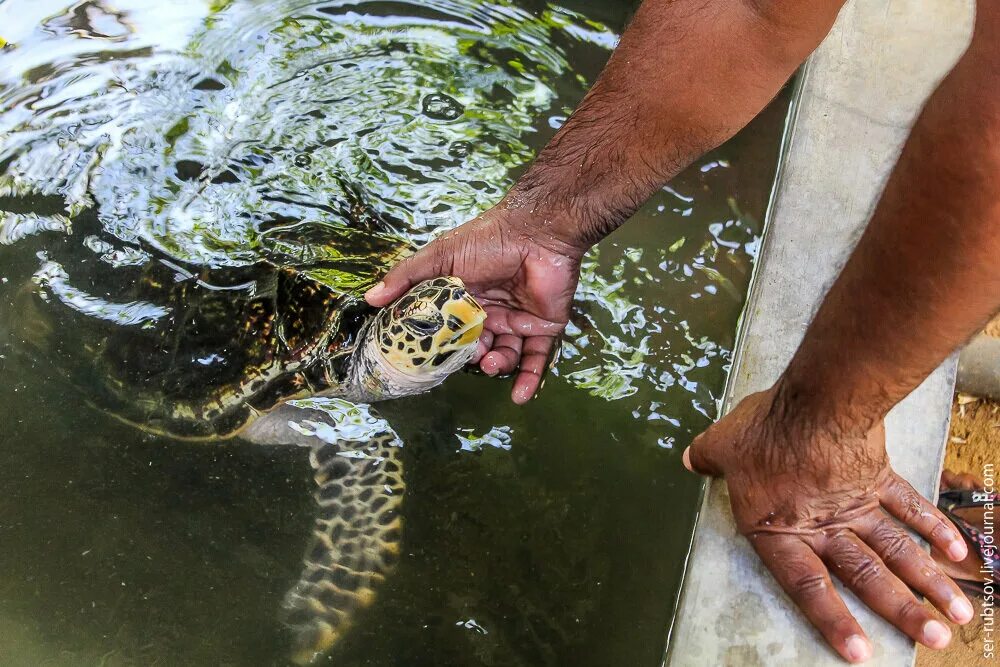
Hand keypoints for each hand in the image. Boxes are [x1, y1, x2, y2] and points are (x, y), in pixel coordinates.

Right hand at [365, 205, 584, 402]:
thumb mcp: (440, 257)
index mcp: (467, 297)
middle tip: (468, 358)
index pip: (451, 329)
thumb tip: (370, 299)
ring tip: (489, 365)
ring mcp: (519, 319)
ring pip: (504, 355)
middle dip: (471, 358)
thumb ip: (407, 278)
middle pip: (478, 346)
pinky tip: (519, 397)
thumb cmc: (488, 240)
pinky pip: (537, 359)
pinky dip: (529, 379)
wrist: (537, 231)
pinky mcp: (545, 327)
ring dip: (496, 366)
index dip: (444, 345)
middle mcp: (492, 310)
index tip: (433, 356)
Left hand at [683, 386, 974, 662]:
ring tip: (954, 615)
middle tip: (932, 639)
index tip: (861, 652)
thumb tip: (690, 460)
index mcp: (781, 527)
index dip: (833, 618)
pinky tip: (956, 552)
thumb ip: (707, 458)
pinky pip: (909, 506)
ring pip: (896, 550)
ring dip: (928, 582)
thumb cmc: (766, 428)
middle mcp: (823, 524)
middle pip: (865, 575)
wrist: (816, 403)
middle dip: (901, 610)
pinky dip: (933, 527)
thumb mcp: (722, 443)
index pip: (806, 584)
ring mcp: (855, 502)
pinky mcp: (878, 477)